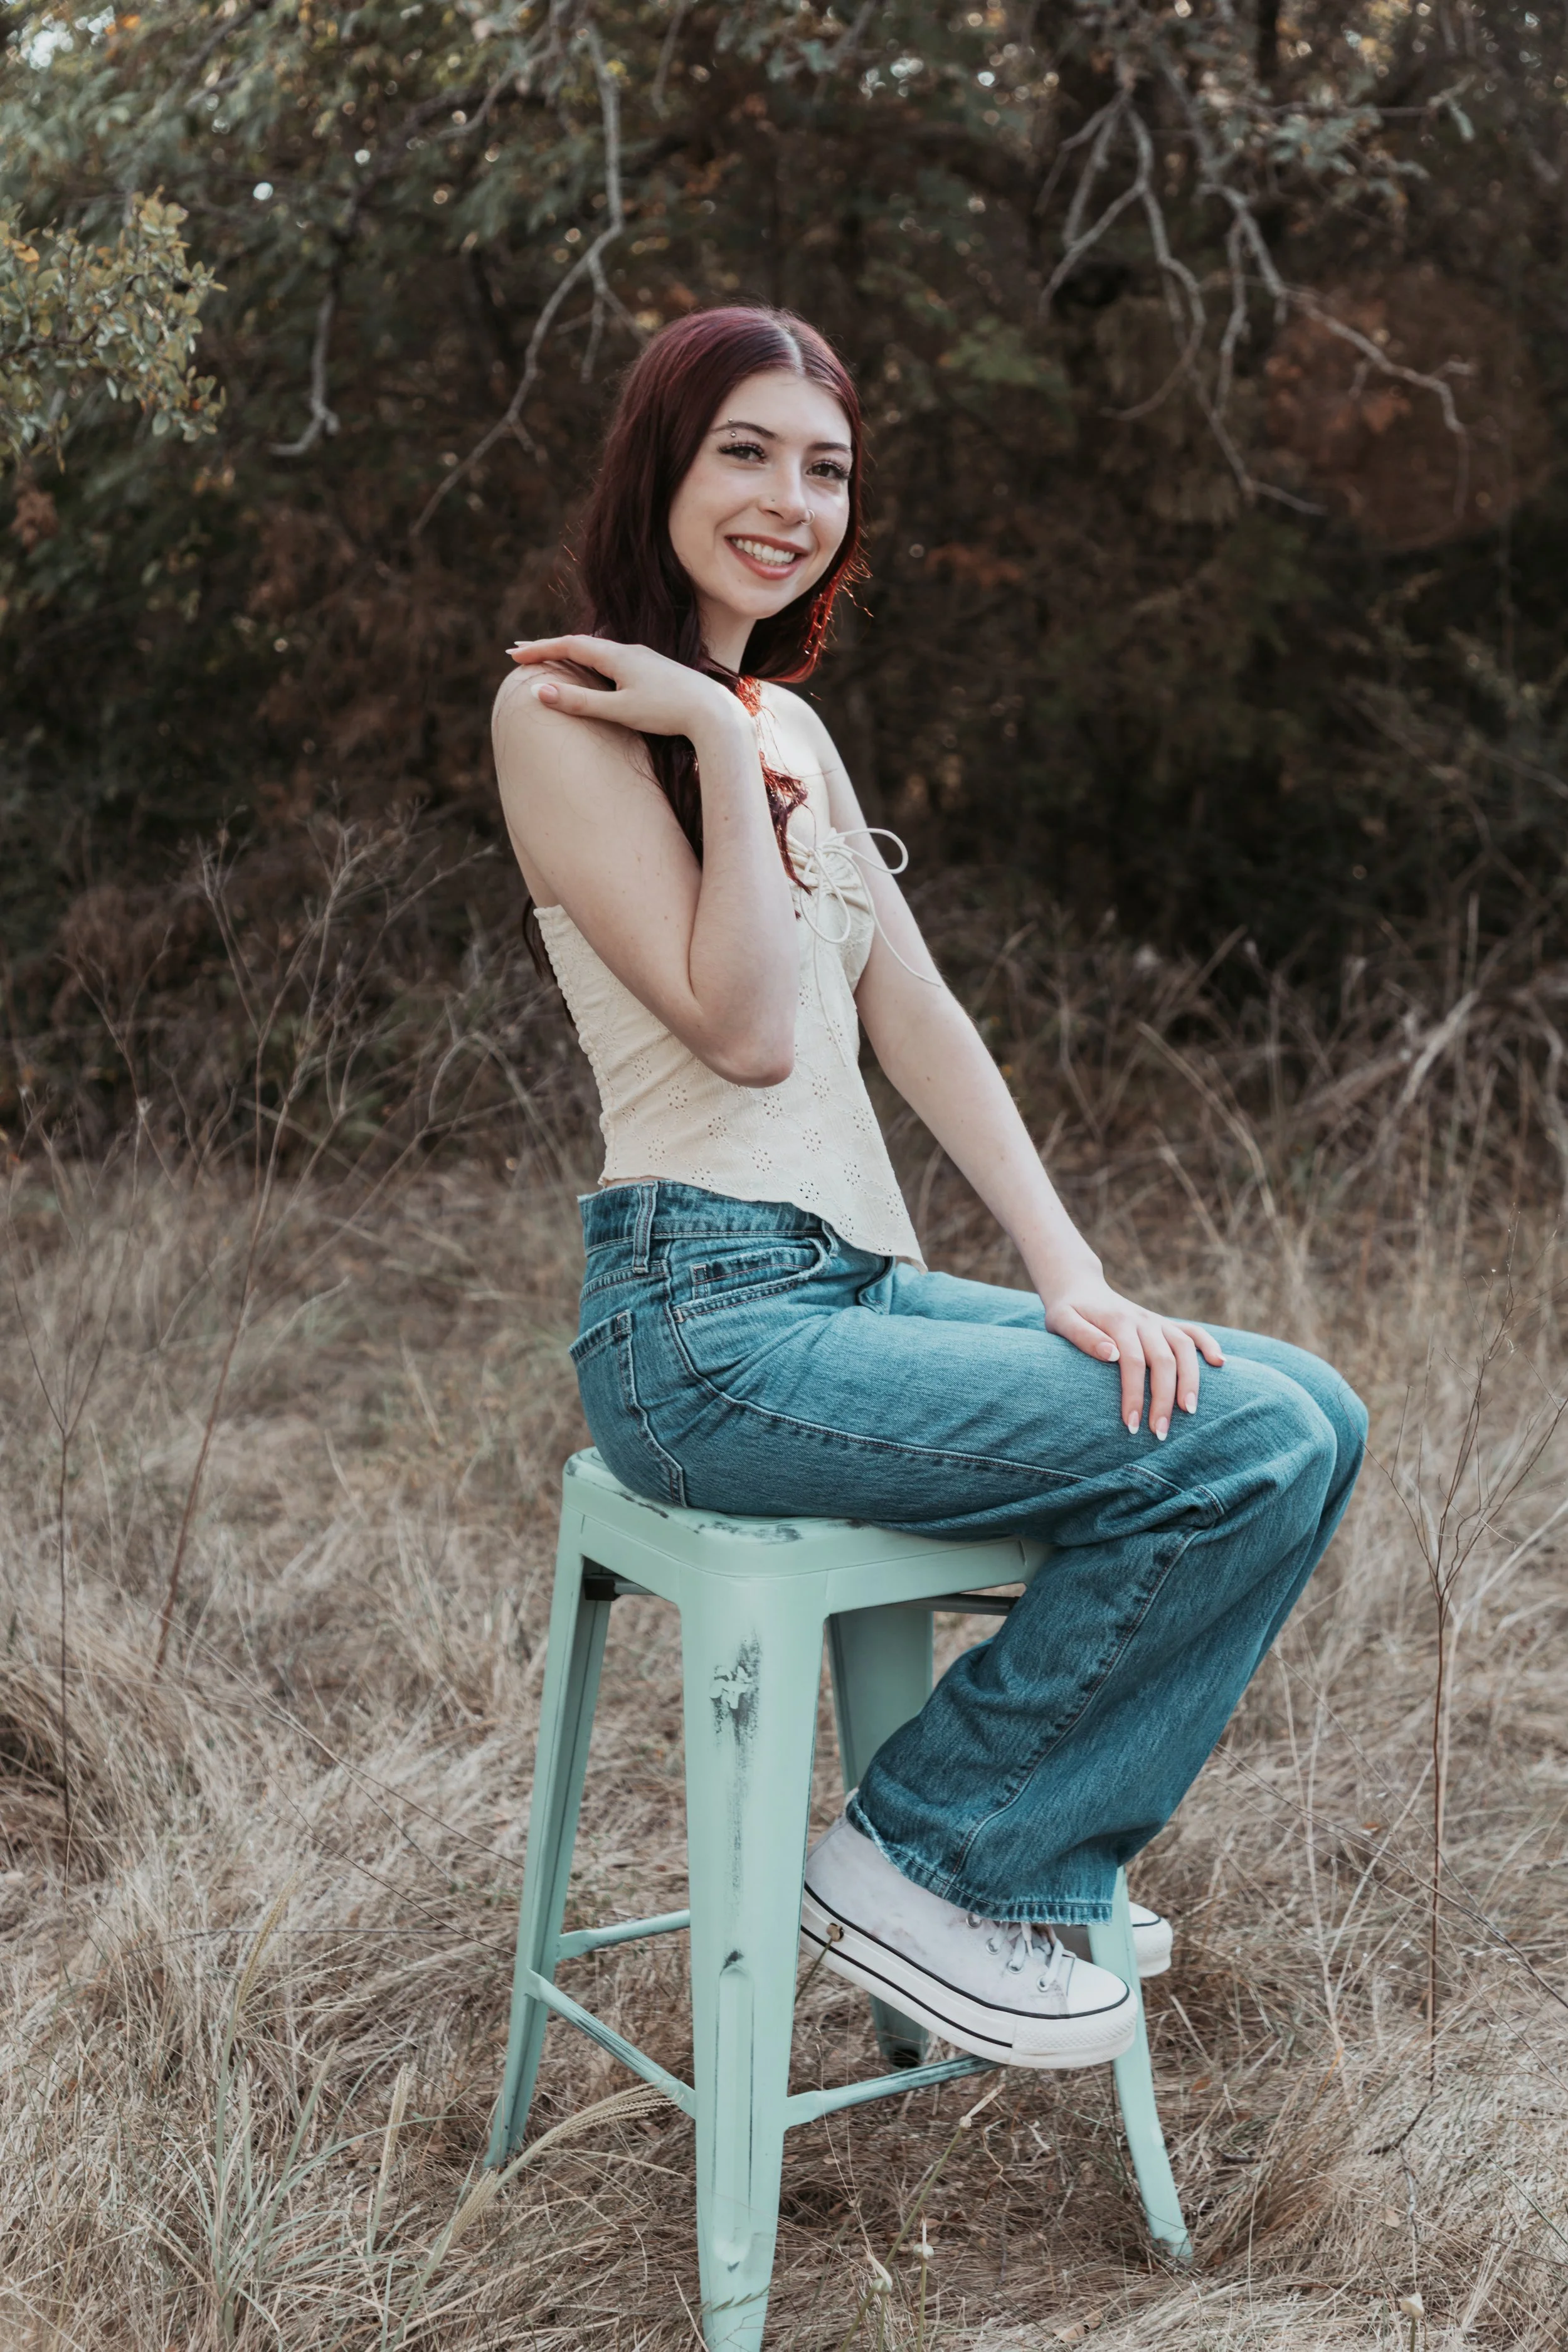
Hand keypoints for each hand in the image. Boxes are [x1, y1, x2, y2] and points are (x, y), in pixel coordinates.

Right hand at [507, 633, 744, 744]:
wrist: (713, 712)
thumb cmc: (667, 712)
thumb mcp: (618, 710)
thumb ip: (579, 701)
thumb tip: (540, 692)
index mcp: (617, 656)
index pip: (569, 645)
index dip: (539, 649)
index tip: (513, 655)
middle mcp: (630, 651)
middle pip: (581, 643)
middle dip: (550, 648)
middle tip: (522, 653)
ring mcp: (645, 659)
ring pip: (599, 650)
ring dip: (572, 653)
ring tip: (552, 658)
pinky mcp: (656, 671)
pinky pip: (615, 660)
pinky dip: (593, 661)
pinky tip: (596, 670)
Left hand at [1042, 1278, 1224, 1438]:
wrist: (1079, 1287)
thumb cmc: (1067, 1312)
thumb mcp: (1062, 1321)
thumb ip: (1082, 1336)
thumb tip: (1111, 1354)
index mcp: (1117, 1321)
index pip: (1132, 1361)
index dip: (1135, 1394)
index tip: (1131, 1425)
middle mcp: (1142, 1320)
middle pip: (1163, 1359)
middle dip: (1164, 1399)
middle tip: (1160, 1433)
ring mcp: (1156, 1321)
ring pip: (1184, 1347)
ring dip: (1191, 1379)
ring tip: (1190, 1412)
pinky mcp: (1164, 1324)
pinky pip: (1193, 1331)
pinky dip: (1208, 1344)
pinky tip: (1219, 1364)